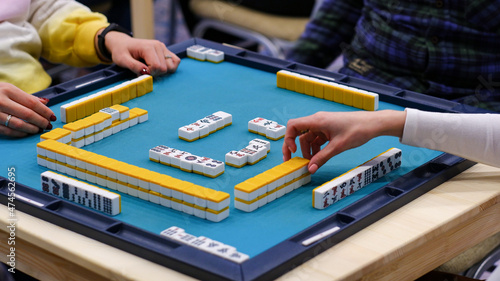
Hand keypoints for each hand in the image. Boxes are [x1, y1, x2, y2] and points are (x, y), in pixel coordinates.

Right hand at [0, 83, 54, 136]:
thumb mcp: (9, 89)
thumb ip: (27, 97)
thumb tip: (46, 102)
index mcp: (8, 90)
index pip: (32, 103)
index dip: (45, 111)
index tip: (53, 117)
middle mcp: (0, 101)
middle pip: (27, 114)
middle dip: (41, 121)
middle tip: (48, 125)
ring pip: (18, 124)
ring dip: (31, 129)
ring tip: (38, 129)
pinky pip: (8, 131)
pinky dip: (19, 133)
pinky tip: (26, 133)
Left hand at [103, 31, 180, 75]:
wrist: (123, 43)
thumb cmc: (121, 51)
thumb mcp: (122, 60)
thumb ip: (133, 66)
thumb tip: (146, 73)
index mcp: (148, 47)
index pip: (157, 66)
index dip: (149, 73)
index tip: (141, 71)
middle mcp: (158, 46)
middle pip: (165, 68)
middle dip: (155, 73)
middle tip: (145, 70)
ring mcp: (163, 48)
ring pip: (172, 66)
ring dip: (163, 71)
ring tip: (152, 68)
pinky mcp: (165, 51)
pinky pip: (175, 61)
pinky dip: (170, 68)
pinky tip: (160, 67)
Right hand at [282, 110, 405, 173]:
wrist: (372, 124)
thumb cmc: (357, 130)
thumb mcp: (338, 147)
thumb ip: (322, 158)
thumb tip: (310, 169)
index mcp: (317, 121)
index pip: (293, 126)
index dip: (288, 139)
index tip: (293, 152)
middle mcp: (318, 121)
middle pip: (299, 134)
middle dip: (296, 148)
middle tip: (293, 162)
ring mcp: (323, 125)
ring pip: (308, 138)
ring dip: (308, 150)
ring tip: (313, 163)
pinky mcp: (329, 129)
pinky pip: (317, 139)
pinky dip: (316, 148)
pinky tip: (319, 157)